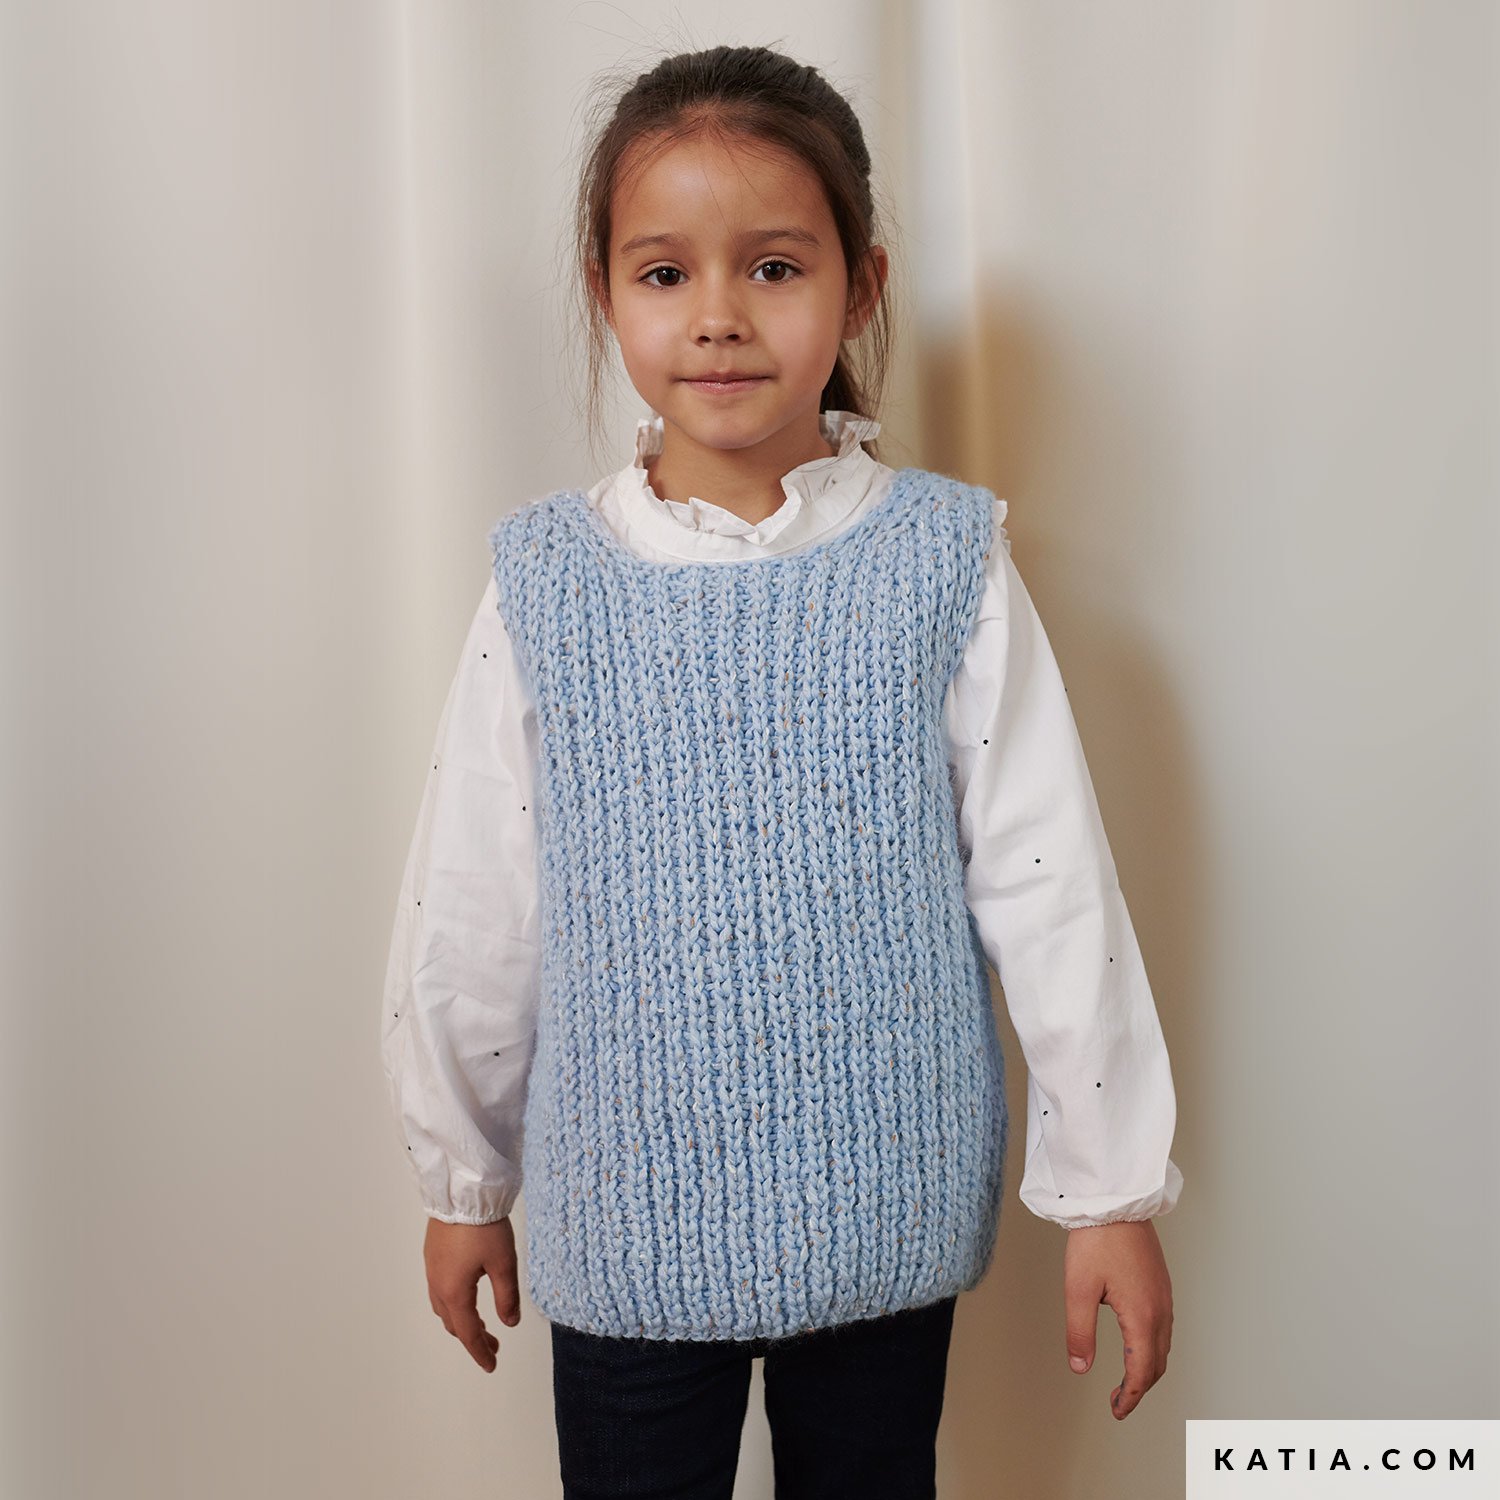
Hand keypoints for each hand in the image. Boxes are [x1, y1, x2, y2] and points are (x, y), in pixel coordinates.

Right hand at [424, 1215, 521, 1372]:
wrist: (461, 1193)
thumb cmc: (484, 1227)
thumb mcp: (503, 1263)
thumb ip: (506, 1296)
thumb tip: (509, 1323)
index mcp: (454, 1292)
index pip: (468, 1333)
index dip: (480, 1351)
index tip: (492, 1365)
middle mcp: (438, 1285)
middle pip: (454, 1323)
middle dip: (473, 1338)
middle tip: (494, 1346)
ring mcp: (432, 1270)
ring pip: (444, 1308)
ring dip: (462, 1321)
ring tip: (483, 1325)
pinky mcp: (432, 1255)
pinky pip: (439, 1291)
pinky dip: (454, 1304)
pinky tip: (466, 1296)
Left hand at [1062, 1218, 1172, 1419]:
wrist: (1115, 1202)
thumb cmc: (1096, 1241)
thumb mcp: (1079, 1290)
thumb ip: (1079, 1332)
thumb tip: (1080, 1366)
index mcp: (1142, 1317)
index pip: (1141, 1372)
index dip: (1129, 1397)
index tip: (1117, 1411)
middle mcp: (1160, 1310)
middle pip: (1157, 1364)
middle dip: (1139, 1388)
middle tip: (1118, 1402)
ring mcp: (1164, 1296)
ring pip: (1163, 1346)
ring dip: (1148, 1369)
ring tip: (1127, 1379)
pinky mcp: (1161, 1284)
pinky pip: (1164, 1327)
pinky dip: (1153, 1347)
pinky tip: (1138, 1344)